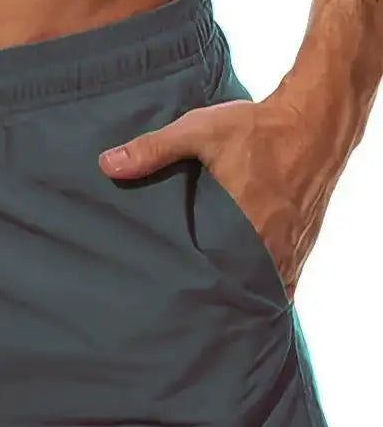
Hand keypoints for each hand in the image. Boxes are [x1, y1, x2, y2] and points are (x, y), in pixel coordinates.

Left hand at [98, 91, 340, 299]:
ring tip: (214, 307)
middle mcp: (271, 244)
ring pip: (263, 288)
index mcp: (245, 224)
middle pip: (240, 288)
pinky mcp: (303, 243)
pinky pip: (284, 278)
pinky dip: (265, 286)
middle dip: (217, 299)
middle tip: (189, 309)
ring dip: (241, 294)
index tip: (177, 303)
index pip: (218, 277)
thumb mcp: (201, 131)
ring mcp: (292, 247)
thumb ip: (154, 149)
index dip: (199, 293)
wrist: (318, 118)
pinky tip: (246, 293)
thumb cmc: (259, 127)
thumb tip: (108, 165)